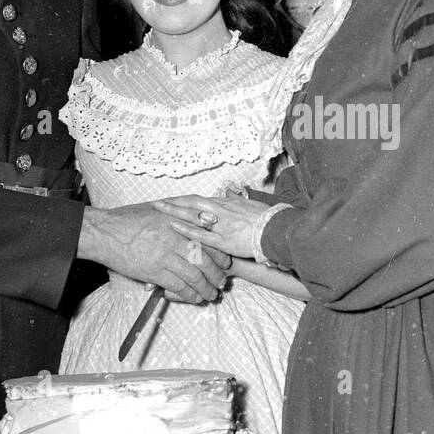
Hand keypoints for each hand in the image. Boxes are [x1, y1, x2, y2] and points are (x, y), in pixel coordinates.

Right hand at [78, 203, 229, 302]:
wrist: (106, 232)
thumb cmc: (131, 219)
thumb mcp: (160, 209)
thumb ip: (182, 214)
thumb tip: (204, 218)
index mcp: (180, 222)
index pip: (209, 241)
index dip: (221, 255)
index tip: (226, 263)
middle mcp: (176, 238)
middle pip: (206, 260)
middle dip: (217, 275)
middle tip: (222, 283)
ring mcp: (166, 255)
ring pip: (195, 276)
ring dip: (205, 288)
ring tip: (211, 295)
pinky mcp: (154, 271)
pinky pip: (178, 286)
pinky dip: (189, 294)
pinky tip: (194, 298)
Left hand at [153, 194, 269, 259]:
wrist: (277, 229)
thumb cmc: (266, 218)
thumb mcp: (249, 204)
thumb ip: (236, 199)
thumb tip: (229, 193)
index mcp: (226, 204)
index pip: (199, 200)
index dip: (183, 200)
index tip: (170, 200)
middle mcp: (221, 211)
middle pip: (191, 204)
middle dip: (173, 203)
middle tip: (156, 203)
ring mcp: (221, 225)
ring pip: (193, 215)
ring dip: (174, 211)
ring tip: (159, 210)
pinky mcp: (224, 240)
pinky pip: (202, 234)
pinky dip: (187, 229)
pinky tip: (174, 226)